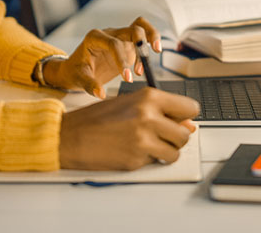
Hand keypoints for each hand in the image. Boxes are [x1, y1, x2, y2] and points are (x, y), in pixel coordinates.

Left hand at [44, 17, 161, 98]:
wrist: (75, 68)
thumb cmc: (75, 71)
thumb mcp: (78, 79)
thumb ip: (89, 85)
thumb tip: (101, 94)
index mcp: (94, 38)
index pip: (113, 44)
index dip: (122, 60)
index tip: (127, 78)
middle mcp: (109, 34)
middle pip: (130, 28)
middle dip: (141, 41)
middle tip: (148, 57)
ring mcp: (119, 37)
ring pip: (139, 26)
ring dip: (151, 36)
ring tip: (156, 51)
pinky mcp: (127, 43)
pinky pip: (142, 35)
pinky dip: (150, 41)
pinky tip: (150, 59)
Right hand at [59, 87, 199, 169]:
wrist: (69, 136)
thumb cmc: (96, 119)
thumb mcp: (129, 104)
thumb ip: (159, 111)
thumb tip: (189, 125)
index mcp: (149, 97)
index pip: (190, 107)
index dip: (185, 116)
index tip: (179, 120)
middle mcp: (149, 116)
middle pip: (185, 133)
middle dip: (175, 138)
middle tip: (159, 136)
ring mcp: (143, 139)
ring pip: (175, 152)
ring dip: (165, 152)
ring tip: (146, 144)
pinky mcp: (136, 159)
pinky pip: (156, 162)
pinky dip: (149, 160)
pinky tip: (132, 151)